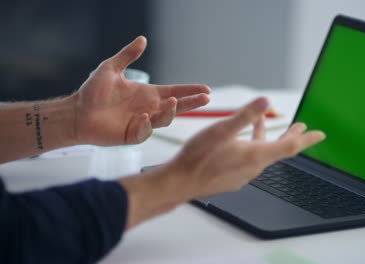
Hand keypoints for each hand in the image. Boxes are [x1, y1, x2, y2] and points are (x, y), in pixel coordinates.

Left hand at [71, 36, 210, 145]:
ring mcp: (142, 123)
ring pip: (164, 120)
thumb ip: (128, 55)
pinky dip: (145, 125)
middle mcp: (149, 109)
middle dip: (192, 103)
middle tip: (205, 99)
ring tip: (171, 101)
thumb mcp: (111, 68)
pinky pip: (144, 132)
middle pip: (177, 107)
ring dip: (170, 112)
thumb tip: (143, 39)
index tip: (206, 89)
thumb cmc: (93, 92)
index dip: (190, 91)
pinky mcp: (132, 135)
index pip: (175, 91)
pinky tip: (141, 116)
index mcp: (148, 94)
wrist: (76, 112)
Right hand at [167, 97, 325, 199]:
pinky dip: (253, 147)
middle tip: (302, 127)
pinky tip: (242, 142)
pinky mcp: (233, 178)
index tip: (320, 134)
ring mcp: (244, 175)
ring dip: (267, 139)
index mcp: (255, 155)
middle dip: (292, 137)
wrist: (180, 182)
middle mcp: (254, 167)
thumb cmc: (198, 157)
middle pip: (279, 150)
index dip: (306, 138)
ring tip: (264, 125)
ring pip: (262, 154)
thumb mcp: (222, 130)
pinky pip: (250, 160)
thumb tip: (266, 101)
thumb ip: (245, 116)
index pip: (290, 146)